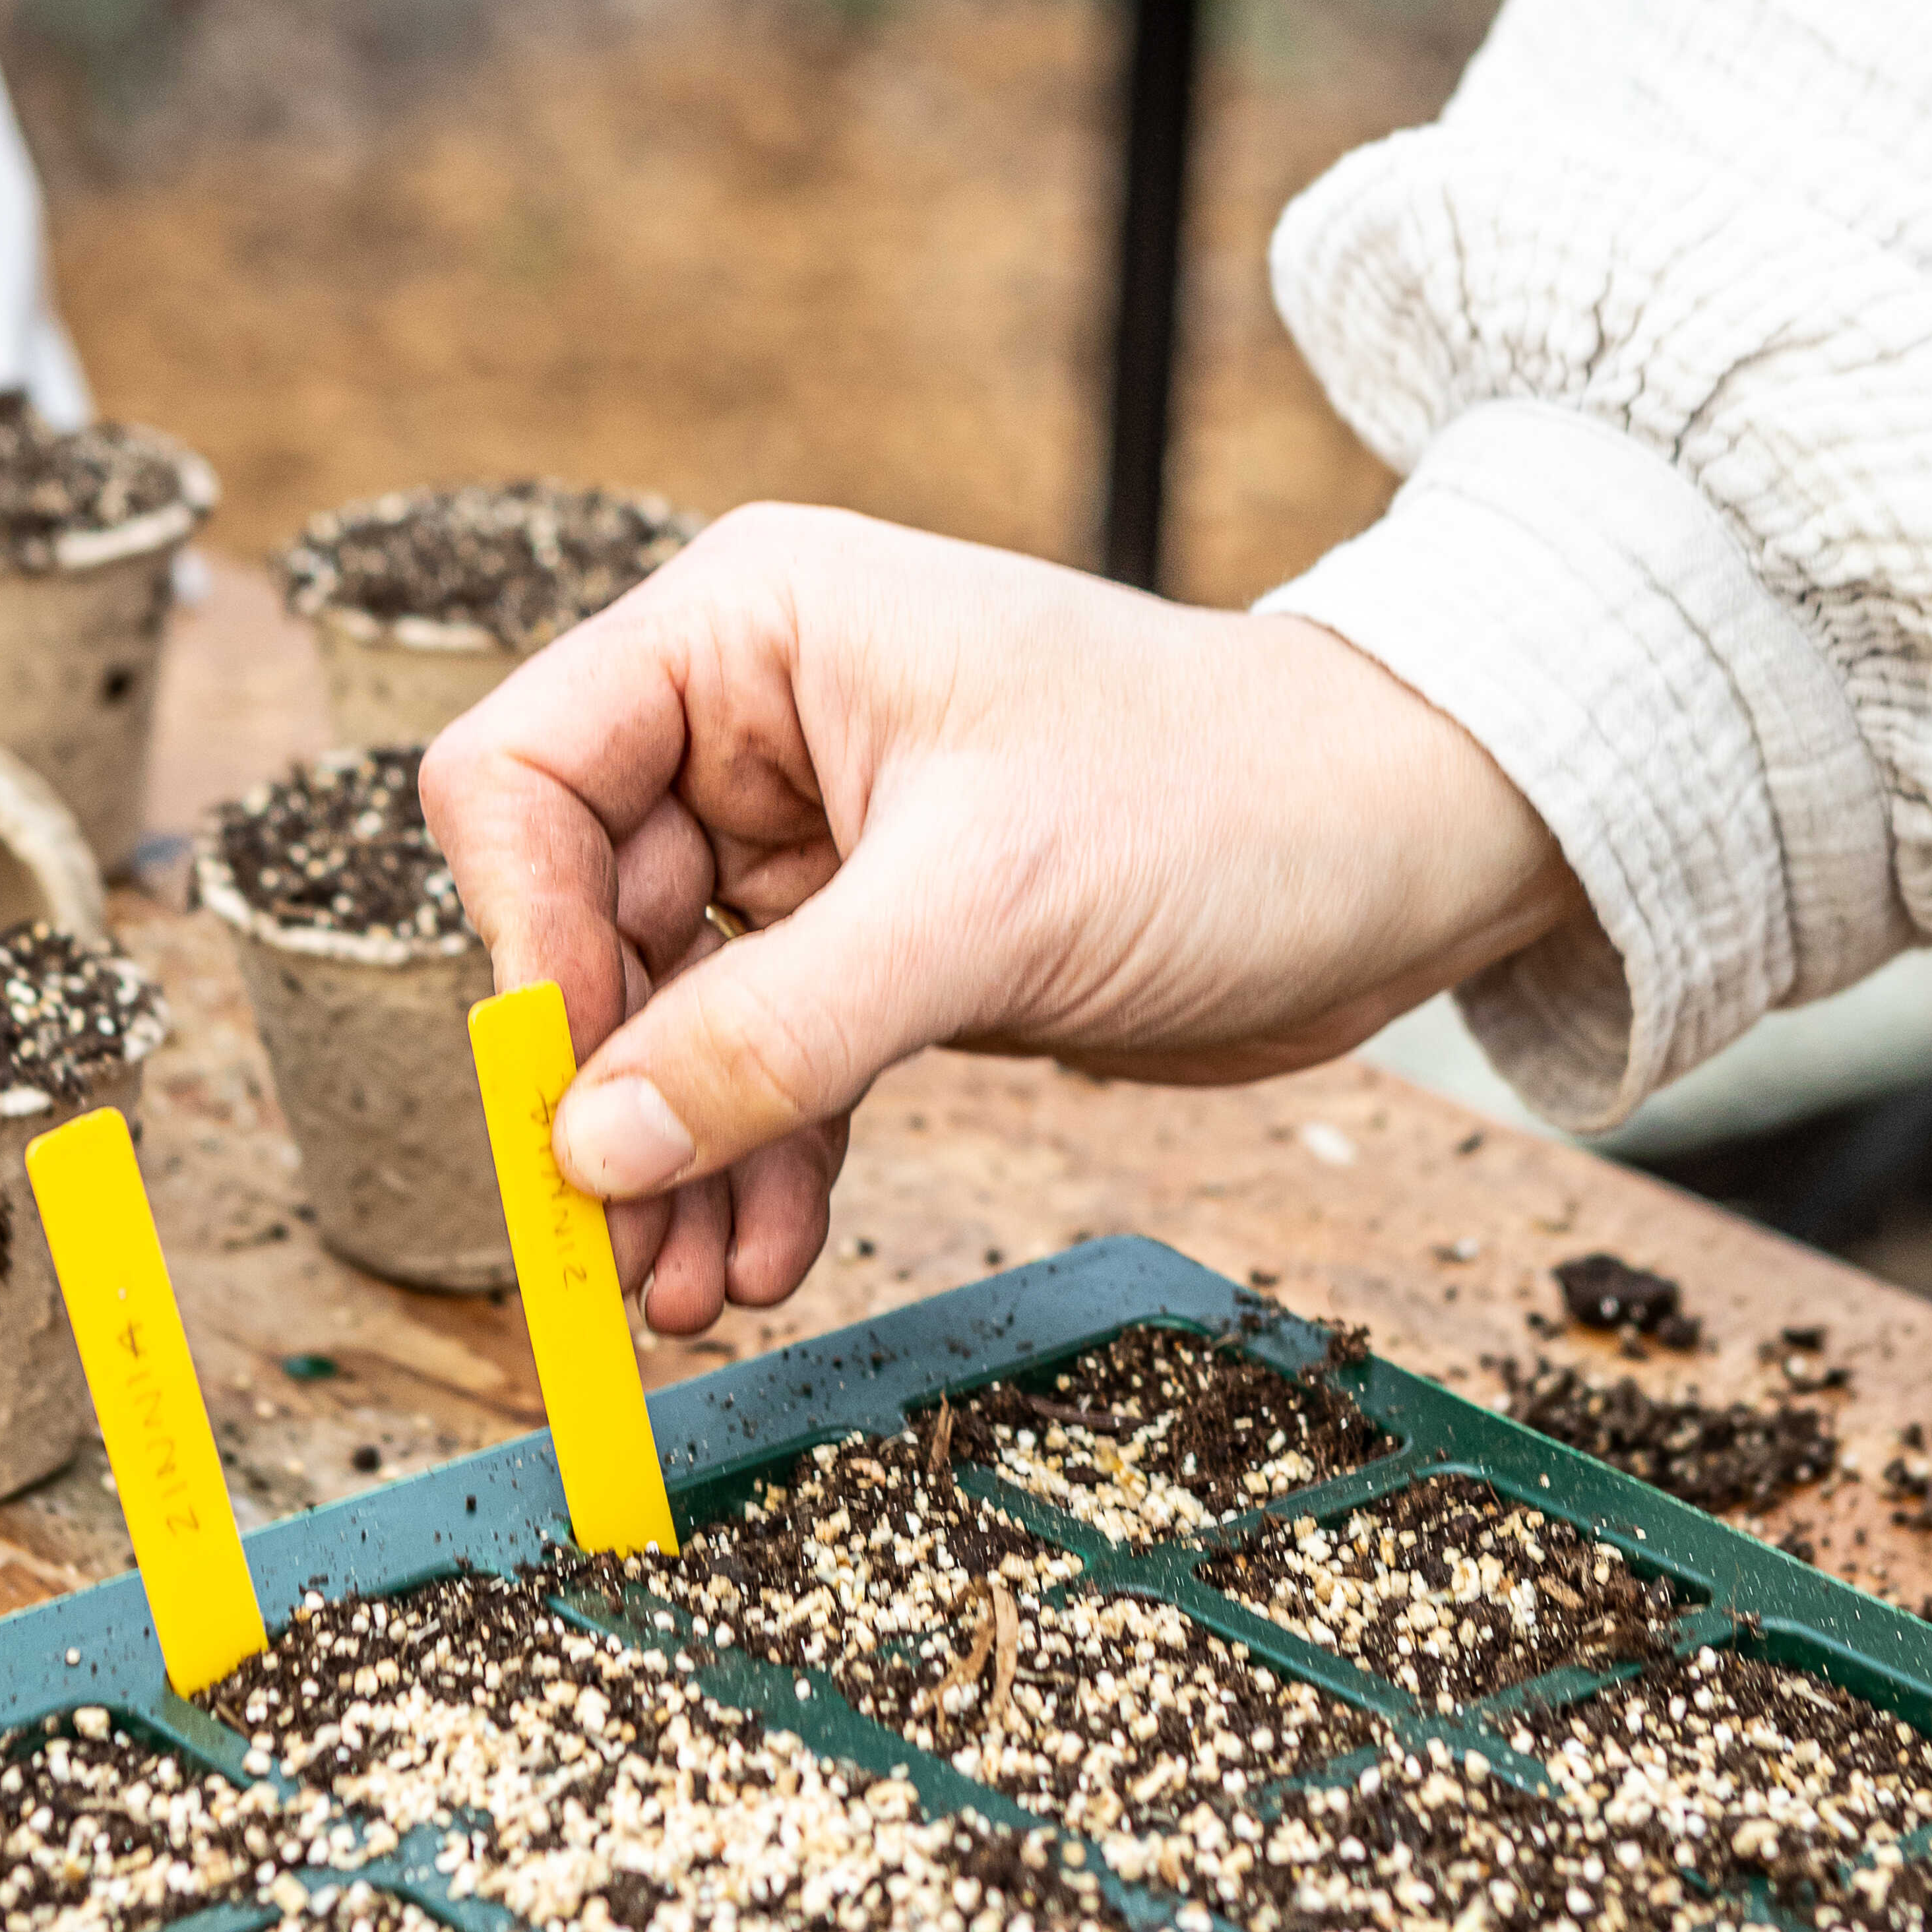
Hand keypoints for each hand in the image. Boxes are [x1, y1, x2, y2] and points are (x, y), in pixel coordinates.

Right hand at [420, 504, 1581, 1332]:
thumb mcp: (989, 908)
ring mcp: (810, 839)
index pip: (525, 775)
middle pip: (578, 919)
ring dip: (667, 1162)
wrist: (1408, 847)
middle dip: (595, 1097)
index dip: (523, 942)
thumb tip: (589, 1153)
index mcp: (748, 630)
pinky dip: (754, 1163)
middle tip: (604, 1261)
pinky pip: (761, 1067)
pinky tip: (767, 1256)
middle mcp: (753, 721)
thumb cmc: (1225, 798)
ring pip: (664, 1018)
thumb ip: (777, 1030)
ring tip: (683, 1301)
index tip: (569, 1096)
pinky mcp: (878, 944)